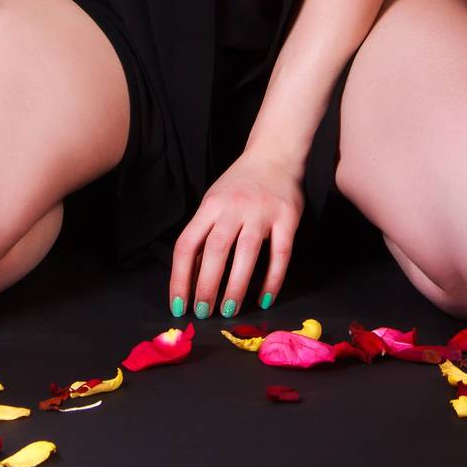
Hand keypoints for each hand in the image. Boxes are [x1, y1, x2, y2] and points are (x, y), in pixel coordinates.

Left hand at [168, 150, 304, 320]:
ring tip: (228, 310)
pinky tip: (264, 299)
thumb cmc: (240, 184)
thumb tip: (192, 278)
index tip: (178, 305)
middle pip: (215, 249)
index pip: (187, 244)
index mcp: (210, 205)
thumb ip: (205, 234)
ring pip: (246, 253)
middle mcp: (234, 207)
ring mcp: (261, 211)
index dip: (180, 277)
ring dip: (235, 286)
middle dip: (206, 285)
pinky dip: (272, 279)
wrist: (275, 153)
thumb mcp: (215, 201)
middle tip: (202, 313)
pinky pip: (280, 254)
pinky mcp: (287, 218)